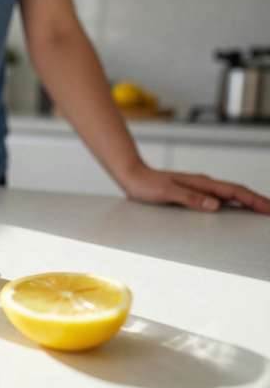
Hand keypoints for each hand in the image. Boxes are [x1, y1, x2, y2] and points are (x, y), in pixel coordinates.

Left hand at [119, 165, 269, 214]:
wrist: (131, 175)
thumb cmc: (145, 184)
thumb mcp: (166, 192)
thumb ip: (189, 198)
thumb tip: (214, 205)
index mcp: (200, 183)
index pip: (234, 191)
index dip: (254, 200)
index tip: (269, 208)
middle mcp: (202, 184)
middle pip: (237, 192)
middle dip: (257, 202)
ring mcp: (198, 188)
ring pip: (229, 195)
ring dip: (247, 202)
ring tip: (260, 212)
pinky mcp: (192, 192)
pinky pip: (218, 198)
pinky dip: (232, 203)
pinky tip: (233, 211)